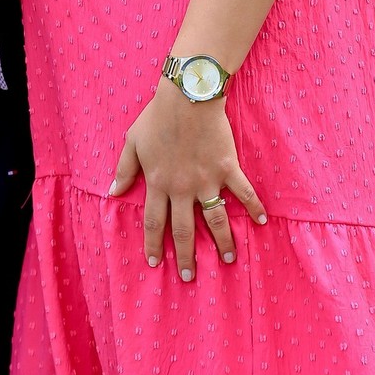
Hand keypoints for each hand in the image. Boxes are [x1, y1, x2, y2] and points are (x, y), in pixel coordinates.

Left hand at [109, 81, 265, 280]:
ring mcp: (206, 180)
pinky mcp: (227, 168)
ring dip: (222, 241)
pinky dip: (253, 207)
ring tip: (229, 260)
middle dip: (185, 256)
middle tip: (189, 276)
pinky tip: (261, 222)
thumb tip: (113, 193)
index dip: (153, 244)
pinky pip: (243, 192)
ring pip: (214, 219)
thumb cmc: (156, 117)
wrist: (187, 97)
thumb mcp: (132, 142)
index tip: (155, 263)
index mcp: (157, 183)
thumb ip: (124, 170)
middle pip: (182, 229)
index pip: (153, 222)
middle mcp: (181, 188)